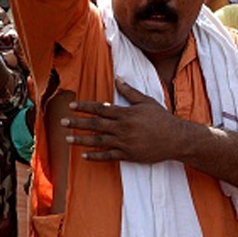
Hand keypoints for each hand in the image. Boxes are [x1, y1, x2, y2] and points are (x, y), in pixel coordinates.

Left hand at [62, 78, 183, 162]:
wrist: (175, 139)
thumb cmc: (161, 118)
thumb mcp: (146, 102)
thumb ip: (130, 92)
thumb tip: (117, 79)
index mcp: (125, 113)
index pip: (100, 109)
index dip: (84, 107)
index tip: (71, 106)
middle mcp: (122, 128)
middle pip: (95, 124)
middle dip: (77, 123)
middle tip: (62, 122)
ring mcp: (124, 143)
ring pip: (98, 141)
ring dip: (81, 140)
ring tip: (67, 139)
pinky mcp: (128, 155)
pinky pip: (108, 156)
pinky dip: (96, 156)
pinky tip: (84, 156)